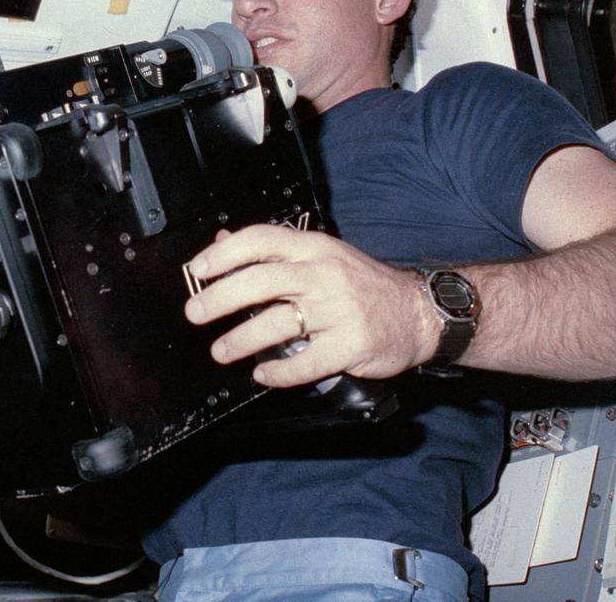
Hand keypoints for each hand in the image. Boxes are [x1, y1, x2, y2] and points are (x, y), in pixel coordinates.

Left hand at [183, 225, 440, 387]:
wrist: (420, 312)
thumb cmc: (364, 284)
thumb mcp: (321, 255)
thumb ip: (274, 251)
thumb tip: (223, 243)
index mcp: (313, 248)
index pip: (261, 240)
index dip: (224, 253)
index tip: (197, 269)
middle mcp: (324, 274)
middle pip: (262, 281)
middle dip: (221, 298)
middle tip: (196, 313)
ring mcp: (340, 310)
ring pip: (279, 323)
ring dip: (242, 339)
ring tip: (221, 350)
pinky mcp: (352, 344)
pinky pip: (306, 362)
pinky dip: (279, 372)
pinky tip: (263, 374)